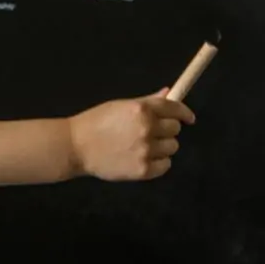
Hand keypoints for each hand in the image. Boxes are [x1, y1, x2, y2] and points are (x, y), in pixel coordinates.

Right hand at [68, 87, 195, 180]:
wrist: (76, 146)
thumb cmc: (96, 122)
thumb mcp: (120, 106)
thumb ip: (147, 101)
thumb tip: (169, 93)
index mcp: (142, 109)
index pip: (175, 109)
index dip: (184, 113)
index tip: (188, 118)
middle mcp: (147, 128)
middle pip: (175, 129)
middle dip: (167, 129)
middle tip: (153, 132)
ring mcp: (146, 150)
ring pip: (172, 147)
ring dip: (163, 146)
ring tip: (144, 146)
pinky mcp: (143, 170)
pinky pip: (165, 165)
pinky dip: (159, 163)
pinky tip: (144, 158)